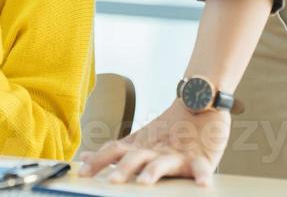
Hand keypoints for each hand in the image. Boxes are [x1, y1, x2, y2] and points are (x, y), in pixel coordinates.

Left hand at [79, 99, 230, 184]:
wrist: (200, 102)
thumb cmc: (170, 129)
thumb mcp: (139, 141)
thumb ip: (113, 152)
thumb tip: (85, 157)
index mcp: (140, 147)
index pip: (114, 151)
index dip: (98, 161)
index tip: (82, 173)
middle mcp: (155, 150)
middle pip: (135, 157)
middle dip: (123, 168)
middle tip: (112, 181)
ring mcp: (177, 154)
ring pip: (163, 163)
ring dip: (153, 171)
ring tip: (145, 181)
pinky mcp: (200, 157)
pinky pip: (201, 167)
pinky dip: (203, 175)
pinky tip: (203, 184)